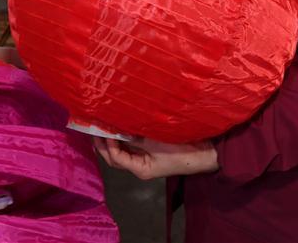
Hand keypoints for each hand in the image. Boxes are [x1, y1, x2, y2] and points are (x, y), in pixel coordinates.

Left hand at [94, 136, 217, 179]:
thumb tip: (115, 130)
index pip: (116, 158)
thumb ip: (135, 138)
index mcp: (140, 169)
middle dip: (102, 145)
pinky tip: (119, 128)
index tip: (105, 130)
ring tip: (102, 127)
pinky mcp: (149, 152)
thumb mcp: (156, 143)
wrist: (203, 152)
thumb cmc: (181, 150)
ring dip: (111, 141)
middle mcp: (139, 167)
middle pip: (114, 159)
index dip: (108, 144)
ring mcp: (144, 160)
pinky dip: (122, 138)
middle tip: (93, 129)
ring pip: (121, 153)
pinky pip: (131, 147)